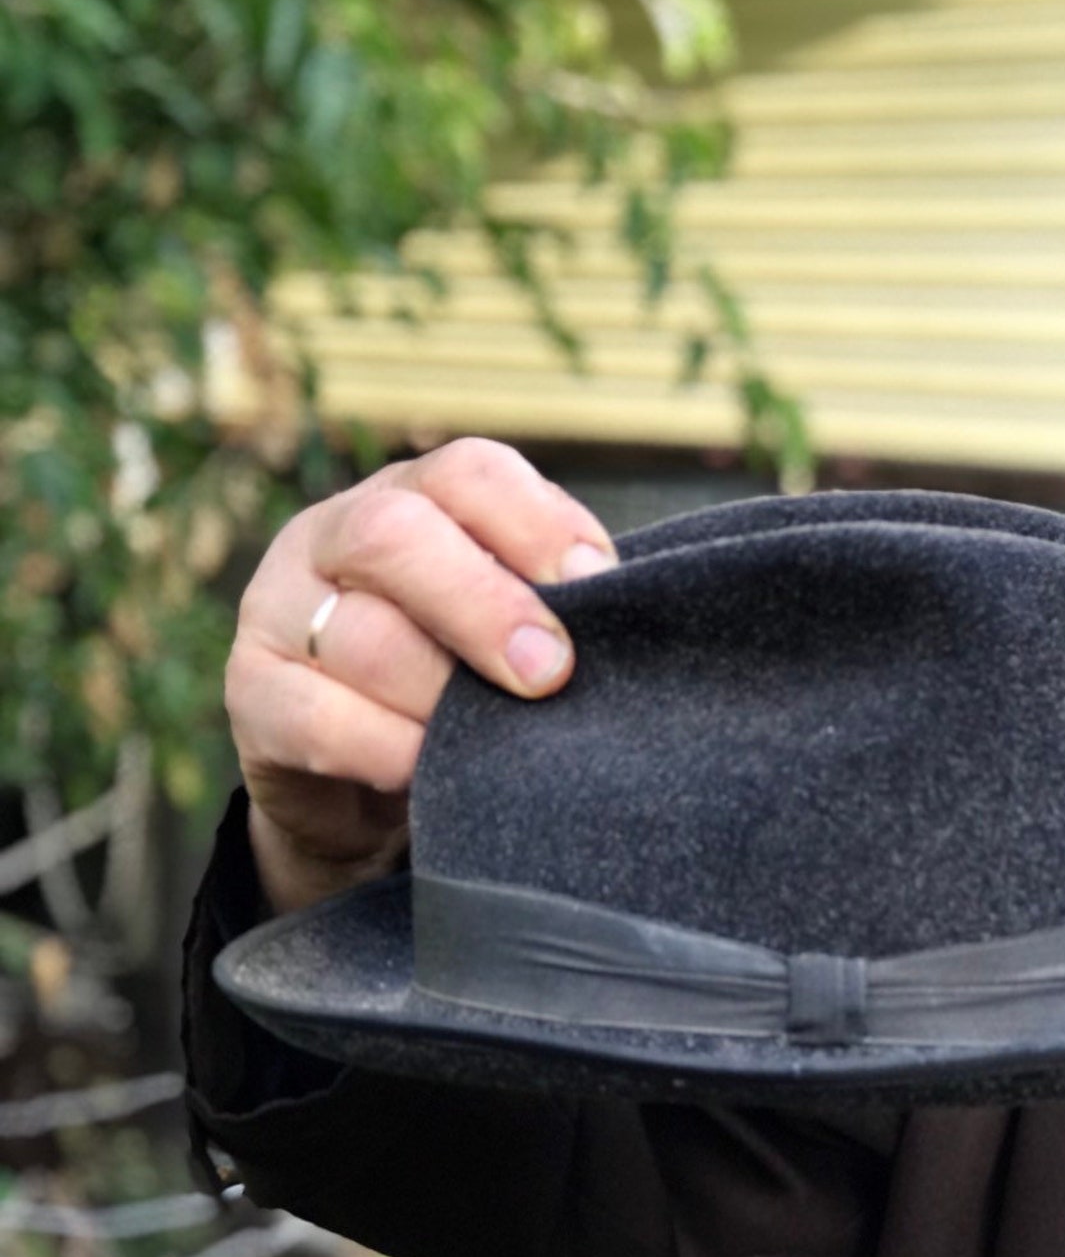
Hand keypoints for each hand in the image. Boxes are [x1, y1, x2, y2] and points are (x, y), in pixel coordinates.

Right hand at [225, 438, 616, 914]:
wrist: (362, 784)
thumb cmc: (461, 683)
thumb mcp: (505, 628)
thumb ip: (548, 605)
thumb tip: (621, 612)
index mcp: (413, 498)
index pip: (468, 472)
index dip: (536, 523)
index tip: (599, 584)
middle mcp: (333, 536)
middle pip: (395, 535)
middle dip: (485, 605)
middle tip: (550, 671)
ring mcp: (279, 610)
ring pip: (361, 635)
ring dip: (441, 694)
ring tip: (493, 737)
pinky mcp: (250, 694)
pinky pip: (315, 717)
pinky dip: (385, 748)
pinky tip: (427, 770)